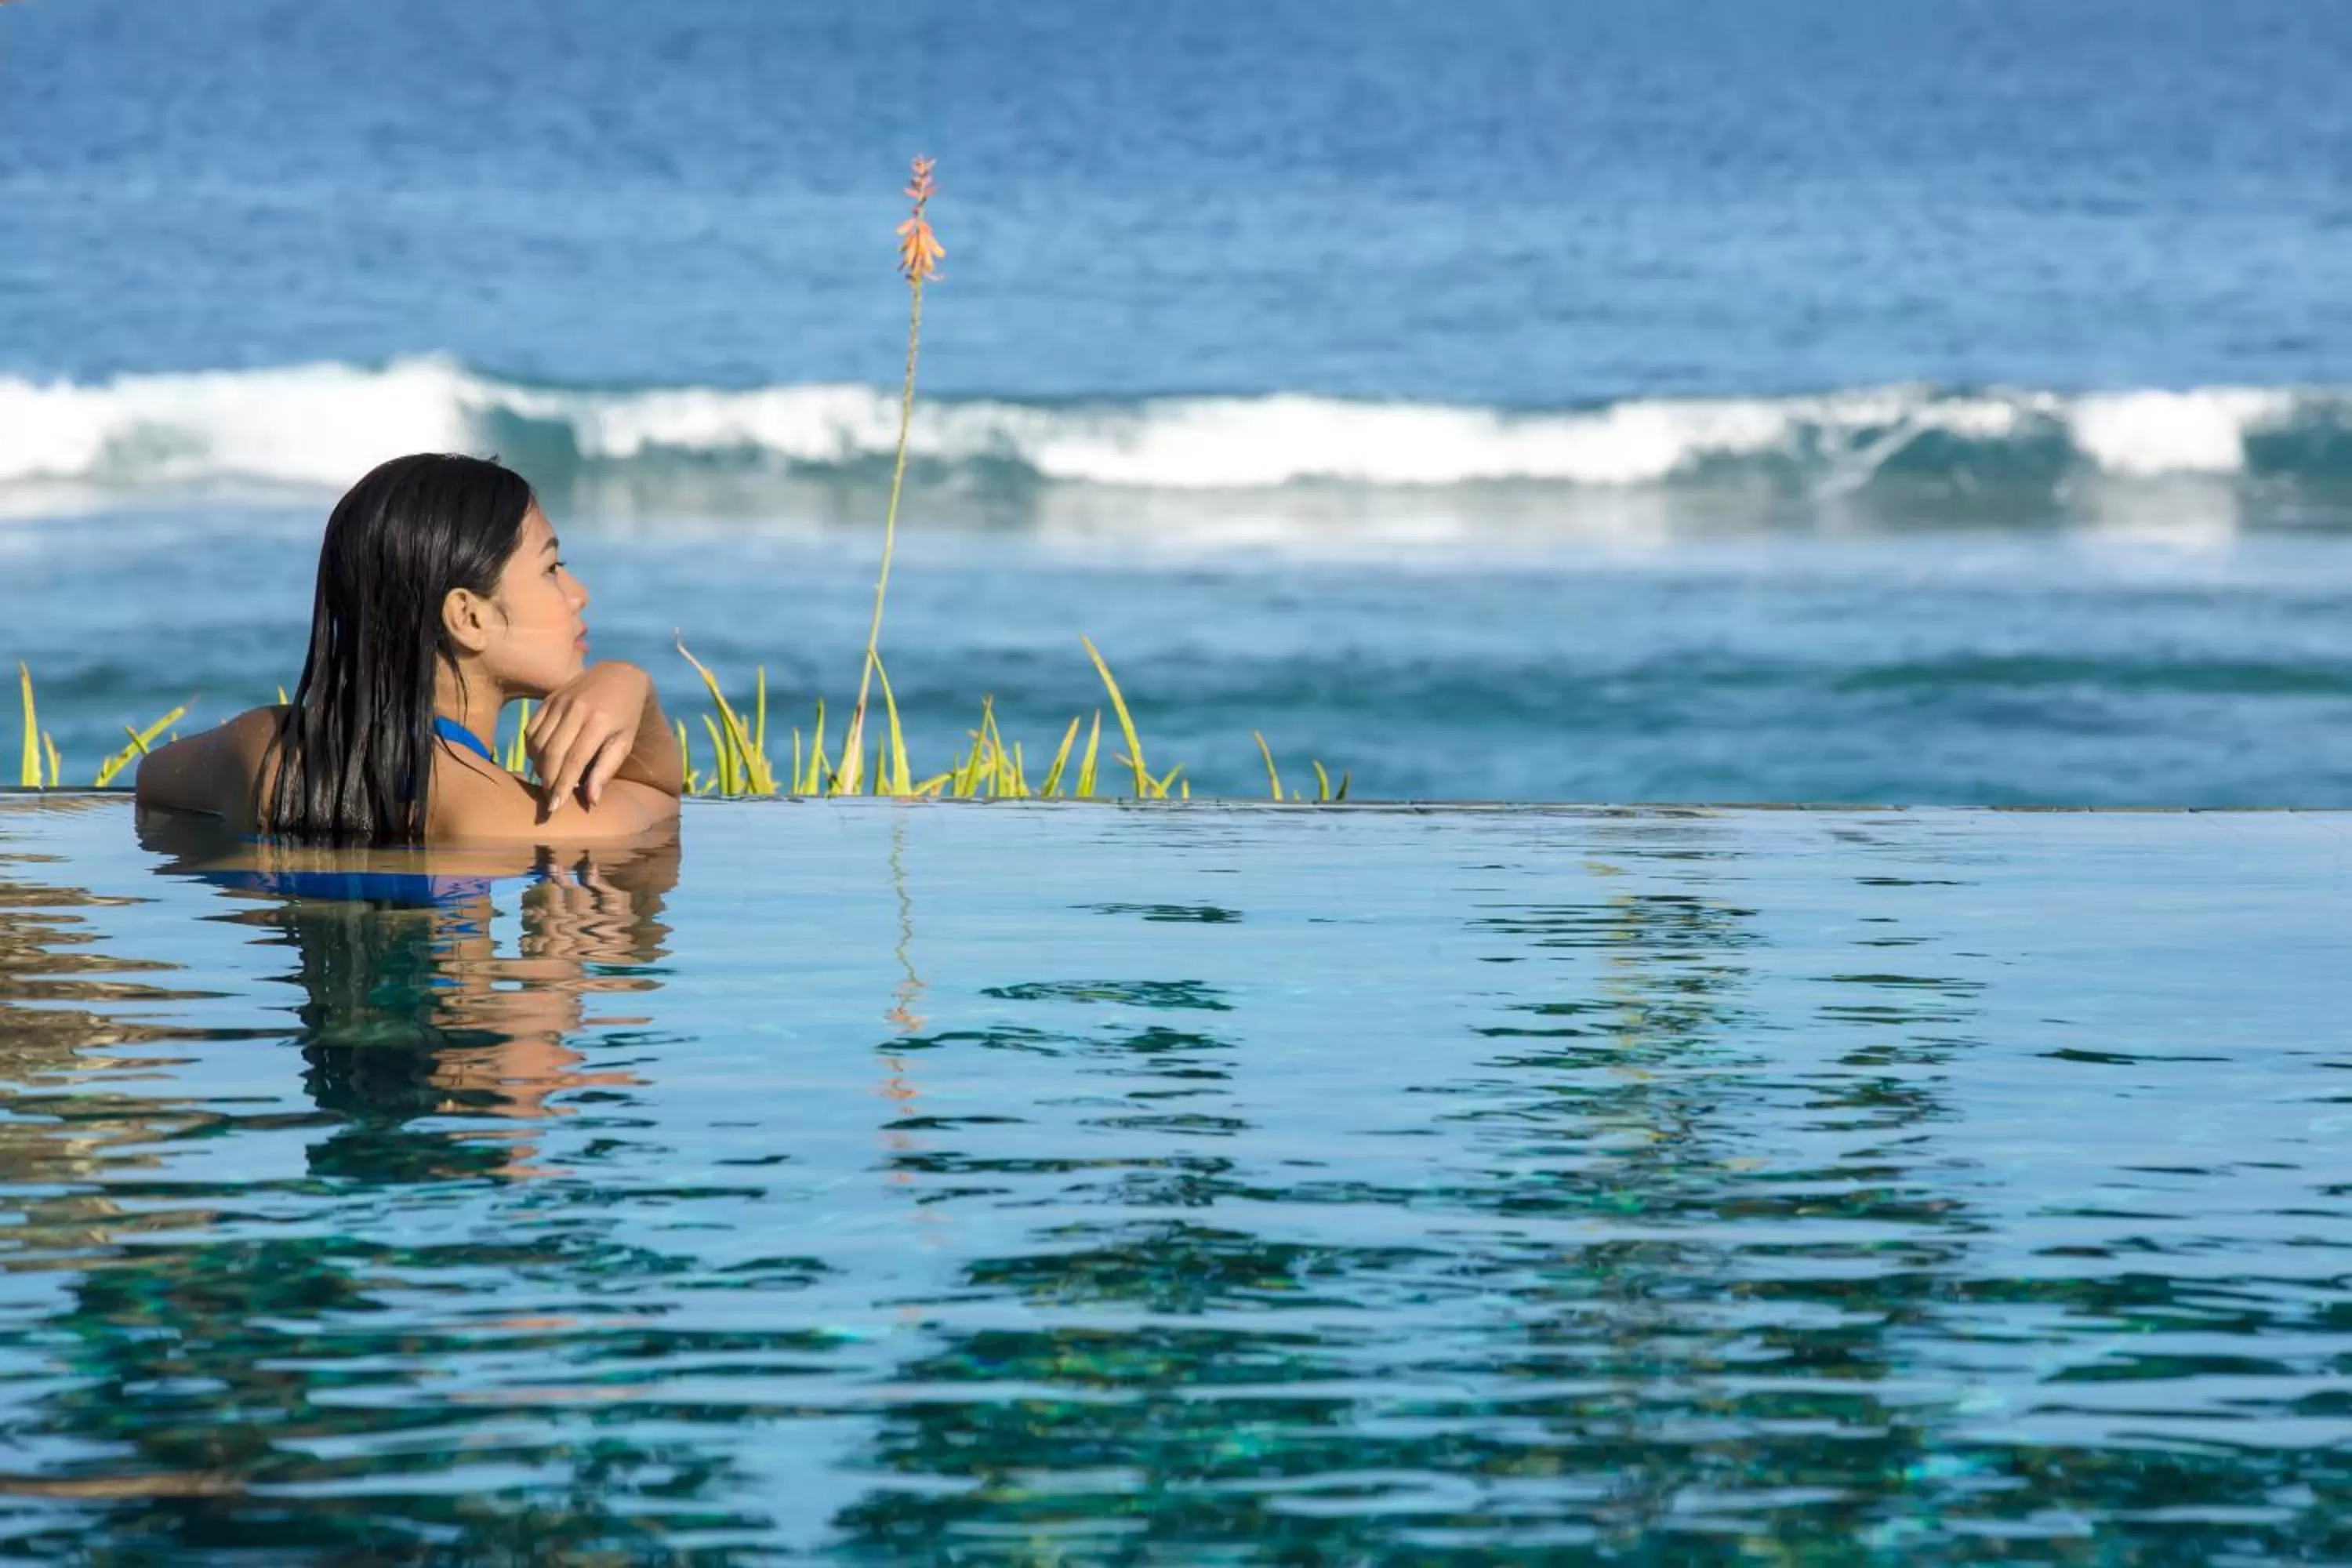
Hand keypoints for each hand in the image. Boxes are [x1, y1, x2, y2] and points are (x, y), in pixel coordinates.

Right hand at [526, 663, 651, 813]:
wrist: (620, 675)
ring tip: (548, 783)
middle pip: (552, 753)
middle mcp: (575, 710)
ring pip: (537, 742)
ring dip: (538, 767)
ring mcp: (559, 702)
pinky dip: (532, 749)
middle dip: (548, 781)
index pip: (574, 760)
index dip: (562, 785)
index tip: (555, 808)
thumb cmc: (627, 715)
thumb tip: (591, 800)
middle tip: (549, 801)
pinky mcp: (548, 699)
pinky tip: (540, 761)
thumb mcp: (624, 742)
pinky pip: (531, 729)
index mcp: (598, 721)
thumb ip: (606, 770)